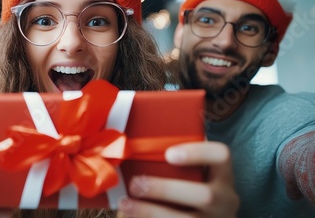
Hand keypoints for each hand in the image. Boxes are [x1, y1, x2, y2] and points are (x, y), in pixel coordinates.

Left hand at [117, 141, 238, 217]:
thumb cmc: (191, 186)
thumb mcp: (193, 172)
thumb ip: (175, 158)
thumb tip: (130, 142)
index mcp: (223, 175)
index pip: (221, 155)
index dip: (197, 153)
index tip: (168, 154)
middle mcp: (225, 200)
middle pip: (205, 195)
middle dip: (166, 190)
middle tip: (136, 183)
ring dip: (152, 212)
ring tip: (126, 204)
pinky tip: (132, 216)